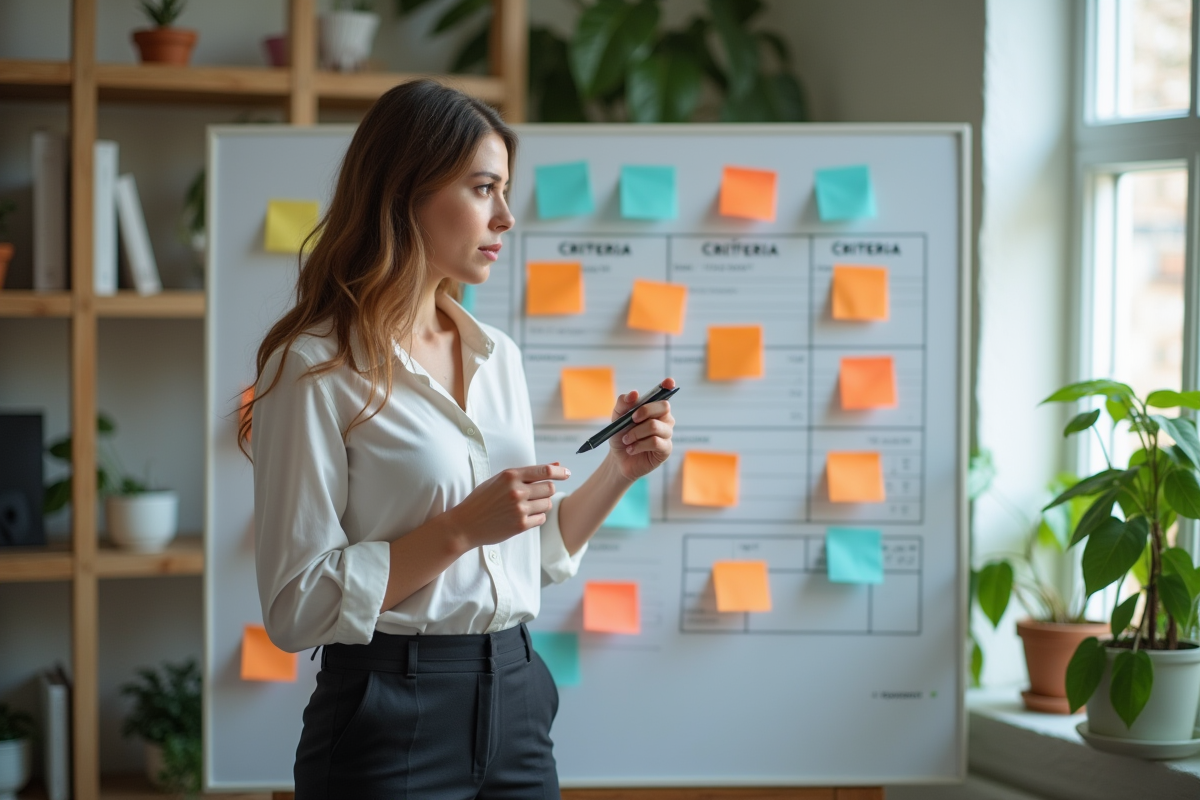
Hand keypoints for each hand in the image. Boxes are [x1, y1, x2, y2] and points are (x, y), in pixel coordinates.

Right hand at [443, 463, 570, 549]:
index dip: (560, 471)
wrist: (465, 524)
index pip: (545, 471)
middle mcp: (517, 491)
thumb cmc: (482, 499)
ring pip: (547, 504)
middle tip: (537, 494)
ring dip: (542, 504)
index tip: (567, 473)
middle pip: (550, 488)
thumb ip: (528, 473)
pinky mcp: (520, 525)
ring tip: (526, 506)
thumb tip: (556, 464)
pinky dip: (537, 517)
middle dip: (547, 490)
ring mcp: (519, 509)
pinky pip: (541, 519)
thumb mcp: (501, 480)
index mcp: (510, 476)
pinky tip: (524, 516)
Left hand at [608, 377, 675, 481]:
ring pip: (655, 426)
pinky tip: (632, 449)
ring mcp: (667, 434)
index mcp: (653, 407)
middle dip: (644, 411)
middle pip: (664, 406)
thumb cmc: (620, 435)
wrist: (618, 459)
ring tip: (626, 440)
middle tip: (631, 419)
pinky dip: (639, 445)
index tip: (669, 381)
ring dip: (635, 433)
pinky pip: (655, 442)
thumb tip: (634, 394)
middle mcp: (664, 418)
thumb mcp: (617, 417)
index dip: (668, 386)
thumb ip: (623, 404)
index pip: (665, 392)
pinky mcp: (666, 449)